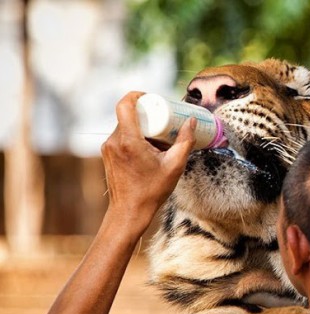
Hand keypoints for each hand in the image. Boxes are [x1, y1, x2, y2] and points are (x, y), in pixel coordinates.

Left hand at [101, 91, 195, 234]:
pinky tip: (149, 150)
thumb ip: (185, 142)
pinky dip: (135, 138)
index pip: (125, 104)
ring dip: (142, 128)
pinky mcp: (108, 155)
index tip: (152, 98)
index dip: (137, 95)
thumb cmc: (151, 191)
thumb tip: (190, 122)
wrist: (129, 212)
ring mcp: (108, 148)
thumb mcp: (175, 166)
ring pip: (125, 126)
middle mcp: (114, 141)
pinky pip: (121, 137)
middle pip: (128, 115)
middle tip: (164, 120)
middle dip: (147, 114)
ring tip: (160, 139)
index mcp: (128, 140)